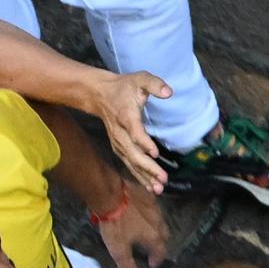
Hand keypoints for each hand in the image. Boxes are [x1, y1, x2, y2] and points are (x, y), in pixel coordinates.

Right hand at [91, 71, 171, 192]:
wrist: (99, 95)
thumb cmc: (123, 87)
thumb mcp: (140, 79)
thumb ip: (154, 84)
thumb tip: (169, 92)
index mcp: (126, 115)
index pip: (134, 132)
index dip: (144, 142)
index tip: (155, 152)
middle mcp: (120, 132)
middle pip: (133, 153)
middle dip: (147, 168)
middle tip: (162, 178)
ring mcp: (118, 142)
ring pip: (131, 162)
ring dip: (144, 177)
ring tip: (158, 189)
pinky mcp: (119, 147)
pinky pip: (129, 164)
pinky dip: (139, 176)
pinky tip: (150, 186)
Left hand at [97, 188, 168, 267]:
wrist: (110, 193)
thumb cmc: (115, 224)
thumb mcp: (118, 249)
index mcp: (153, 236)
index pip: (161, 251)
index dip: (157, 259)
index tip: (152, 264)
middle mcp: (158, 221)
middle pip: (164, 235)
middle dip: (160, 244)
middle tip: (152, 249)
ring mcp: (154, 206)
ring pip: (160, 220)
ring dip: (156, 228)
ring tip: (148, 232)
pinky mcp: (147, 193)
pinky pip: (153, 206)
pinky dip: (150, 213)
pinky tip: (142, 213)